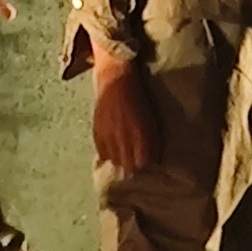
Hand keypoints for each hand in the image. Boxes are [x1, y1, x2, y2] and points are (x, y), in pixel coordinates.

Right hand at [88, 47, 153, 173]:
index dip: (146, 164)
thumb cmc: (138, 100)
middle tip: (135, 161)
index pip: (144, 164)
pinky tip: (112, 150)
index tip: (147, 162)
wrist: (116, 83)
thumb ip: (152, 142)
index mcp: (141, 137)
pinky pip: (103, 154)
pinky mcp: (98, 135)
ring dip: (120, 161)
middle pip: (129, 166)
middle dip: (133, 165)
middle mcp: (125, 141)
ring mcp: (110, 139)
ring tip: (123, 156)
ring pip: (115, 162)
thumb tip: (153, 160)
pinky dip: (108, 155)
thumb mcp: (151, 121)